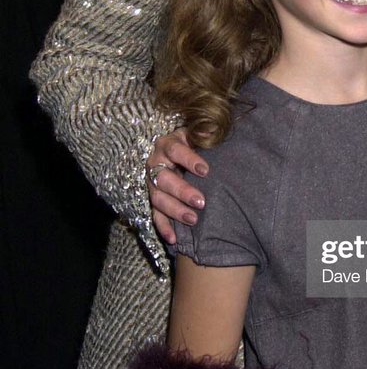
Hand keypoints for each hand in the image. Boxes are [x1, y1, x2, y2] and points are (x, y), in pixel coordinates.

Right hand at [146, 129, 207, 244]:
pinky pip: (155, 215)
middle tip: (201, 202)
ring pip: (158, 198)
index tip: (206, 170)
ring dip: (174, 210)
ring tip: (193, 220)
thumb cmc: (195, 143)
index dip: (188, 159)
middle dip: (182, 191)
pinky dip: (163, 227)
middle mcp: (155, 163)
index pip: (174, 149)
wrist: (181, 153)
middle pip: (164, 178)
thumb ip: (205, 131)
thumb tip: (212, 129)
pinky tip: (173, 239)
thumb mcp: (199, 133)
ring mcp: (152, 183)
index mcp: (167, 144)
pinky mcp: (154, 200)